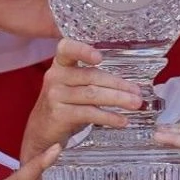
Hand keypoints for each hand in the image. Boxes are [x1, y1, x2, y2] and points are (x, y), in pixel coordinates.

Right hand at [20, 39, 148, 160]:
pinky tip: (121, 120)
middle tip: (138, 92)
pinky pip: (88, 113)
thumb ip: (94, 79)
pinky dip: (108, 117)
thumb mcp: (74, 85)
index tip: (100, 57)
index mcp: (61, 65)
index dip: (82, 50)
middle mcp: (55, 77)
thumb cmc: (65, 104)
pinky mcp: (59, 115)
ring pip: (92, 95)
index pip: (67, 49)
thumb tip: (131, 87)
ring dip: (118, 99)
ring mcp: (56, 96)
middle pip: (91, 76)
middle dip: (118, 84)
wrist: (42, 130)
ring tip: (136, 104)